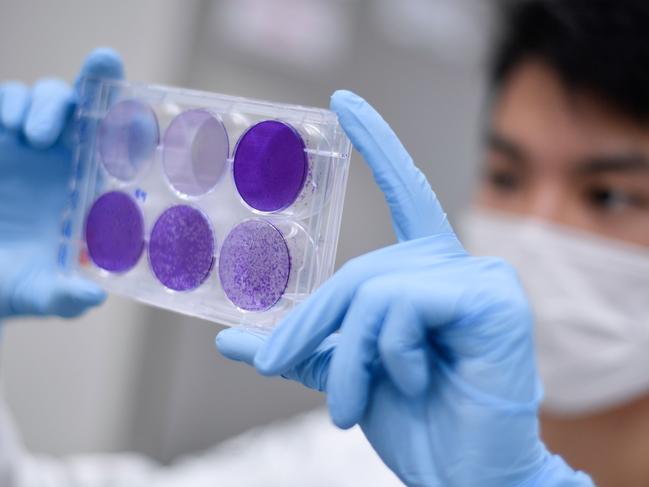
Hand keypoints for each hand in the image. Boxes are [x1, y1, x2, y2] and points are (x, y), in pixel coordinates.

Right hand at [0, 48, 122, 318]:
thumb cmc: (16, 283)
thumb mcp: (41, 294)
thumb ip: (64, 296)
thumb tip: (91, 296)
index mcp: (91, 188)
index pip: (118, 142)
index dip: (125, 111)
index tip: (127, 91)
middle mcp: (66, 160)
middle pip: (85, 107)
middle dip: (86, 86)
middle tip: (67, 117)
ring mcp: (27, 146)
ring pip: (44, 98)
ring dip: (40, 105)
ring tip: (30, 137)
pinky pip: (3, 104)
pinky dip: (6, 106)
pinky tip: (7, 129)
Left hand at [217, 91, 592, 485]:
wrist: (465, 474)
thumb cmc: (417, 420)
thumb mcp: (345, 373)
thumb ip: (300, 347)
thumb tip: (232, 339)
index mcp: (427, 273)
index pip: (402, 192)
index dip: (377, 144)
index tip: (344, 104)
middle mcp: (456, 264)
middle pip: (358, 271)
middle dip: (310, 325)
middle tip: (277, 366)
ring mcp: (480, 278)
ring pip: (373, 290)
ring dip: (346, 355)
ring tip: (347, 405)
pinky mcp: (492, 300)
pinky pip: (402, 305)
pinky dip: (389, 352)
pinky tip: (415, 381)